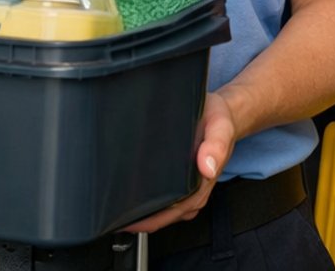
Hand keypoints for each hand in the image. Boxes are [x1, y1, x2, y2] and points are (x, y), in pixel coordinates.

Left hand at [126, 92, 238, 234]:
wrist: (222, 114)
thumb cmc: (219, 120)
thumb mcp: (220, 126)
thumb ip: (216, 145)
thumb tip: (207, 167)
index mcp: (201, 185)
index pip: (171, 212)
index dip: (147, 218)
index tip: (125, 217)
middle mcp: (194, 193)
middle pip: (162, 217)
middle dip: (138, 220)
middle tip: (111, 214)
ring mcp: (187, 191)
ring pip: (161, 212)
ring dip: (141, 214)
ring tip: (115, 207)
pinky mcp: (181, 184)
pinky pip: (163, 201)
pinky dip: (147, 203)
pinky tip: (130, 196)